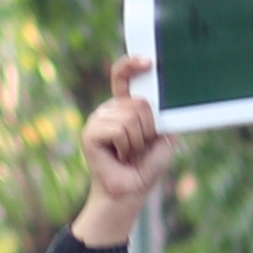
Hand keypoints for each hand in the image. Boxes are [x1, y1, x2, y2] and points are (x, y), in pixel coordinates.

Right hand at [71, 75, 184, 245]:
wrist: (130, 191)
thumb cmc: (146, 165)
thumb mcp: (162, 135)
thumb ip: (161, 114)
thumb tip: (163, 98)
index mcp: (124, 106)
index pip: (122, 77)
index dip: (131, 65)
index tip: (148, 61)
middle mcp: (108, 109)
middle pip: (138, 102)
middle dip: (148, 128)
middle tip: (140, 146)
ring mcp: (97, 120)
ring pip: (131, 117)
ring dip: (138, 141)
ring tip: (129, 154)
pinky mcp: (90, 133)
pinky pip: (119, 129)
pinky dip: (127, 146)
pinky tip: (119, 156)